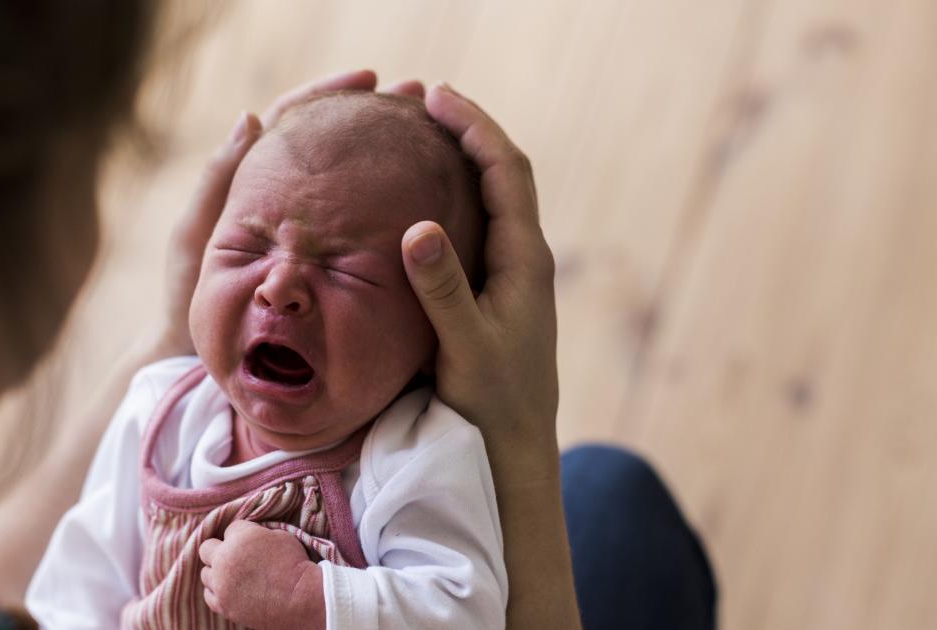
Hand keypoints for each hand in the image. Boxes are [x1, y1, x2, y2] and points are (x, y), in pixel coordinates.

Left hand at [150, 70, 426, 358]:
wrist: (198, 353)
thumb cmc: (189, 296)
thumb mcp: (197, 235)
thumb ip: (218, 181)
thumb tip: (252, 117)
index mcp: (253, 180)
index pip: (295, 119)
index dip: (330, 94)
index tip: (369, 79)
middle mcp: (287, 198)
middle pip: (333, 142)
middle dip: (375, 116)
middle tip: (417, 97)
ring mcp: (310, 230)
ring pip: (352, 182)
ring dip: (389, 154)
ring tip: (431, 136)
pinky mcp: (327, 261)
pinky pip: (361, 226)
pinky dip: (388, 206)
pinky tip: (422, 199)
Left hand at [198, 520, 324, 629]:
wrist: (301, 599)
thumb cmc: (295, 565)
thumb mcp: (281, 536)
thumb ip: (258, 533)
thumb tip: (250, 535)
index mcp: (240, 538)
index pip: (230, 528)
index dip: (243, 534)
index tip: (253, 542)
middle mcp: (224, 560)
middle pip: (207, 548)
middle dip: (219, 549)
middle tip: (235, 556)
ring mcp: (221, 585)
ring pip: (206, 573)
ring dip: (217, 571)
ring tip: (233, 575)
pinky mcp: (223, 605)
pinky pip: (209, 595)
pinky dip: (217, 591)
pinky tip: (230, 590)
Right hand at [401, 84, 559, 470]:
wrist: (515, 447)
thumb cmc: (492, 402)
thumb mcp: (464, 347)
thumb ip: (443, 289)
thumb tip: (418, 227)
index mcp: (525, 259)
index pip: (506, 171)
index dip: (474, 127)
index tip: (435, 96)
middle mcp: (525, 258)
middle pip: (503, 173)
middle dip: (468, 130)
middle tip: (423, 99)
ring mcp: (513, 274)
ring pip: (492, 197)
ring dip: (463, 158)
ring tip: (422, 133)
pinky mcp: (496, 292)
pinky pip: (479, 225)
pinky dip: (455, 195)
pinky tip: (423, 198)